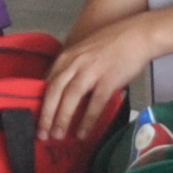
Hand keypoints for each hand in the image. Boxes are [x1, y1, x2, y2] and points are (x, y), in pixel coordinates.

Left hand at [37, 16, 153, 143]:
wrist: (137, 35)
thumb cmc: (112, 44)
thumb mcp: (84, 51)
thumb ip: (72, 68)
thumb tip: (64, 91)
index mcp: (67, 57)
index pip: (47, 82)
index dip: (40, 102)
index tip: (34, 119)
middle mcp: (75, 63)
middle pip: (54, 91)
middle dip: (46, 115)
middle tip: (41, 135)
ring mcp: (91, 71)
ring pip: (70, 97)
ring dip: (62, 118)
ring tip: (57, 137)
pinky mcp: (108, 80)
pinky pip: (94, 104)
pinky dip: (87, 120)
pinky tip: (82, 134)